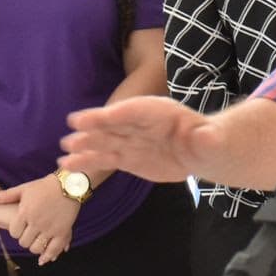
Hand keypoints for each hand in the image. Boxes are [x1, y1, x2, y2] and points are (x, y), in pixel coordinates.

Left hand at [0, 175, 79, 264]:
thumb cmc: (45, 186)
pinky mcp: (63, 231)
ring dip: (35, 246)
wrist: (69, 184)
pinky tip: (44, 259)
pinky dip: (48, 256)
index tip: (20, 227)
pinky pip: (53, 249)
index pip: (14, 232)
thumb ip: (6, 195)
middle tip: (29, 233)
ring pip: (37, 248)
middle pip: (24, 242)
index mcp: (25, 212)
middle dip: (25, 239)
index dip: (16, 231)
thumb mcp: (24, 188)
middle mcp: (36, 222)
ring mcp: (50, 228)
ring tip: (37, 241)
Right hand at [62, 96, 208, 181]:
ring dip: (86, 144)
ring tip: (65, 149)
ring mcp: (131, 141)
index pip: (136, 111)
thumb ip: (206, 138)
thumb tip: (208, 136)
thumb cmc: (207, 141)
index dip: (121, 113)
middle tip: (74, 128)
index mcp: (160, 113)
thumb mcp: (210, 140)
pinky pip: (105, 158)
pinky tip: (68, 164)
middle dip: (96, 125)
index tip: (102, 116)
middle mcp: (140, 125)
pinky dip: (87, 160)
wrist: (200, 153)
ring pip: (105, 142)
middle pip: (115, 124)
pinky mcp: (126, 158)